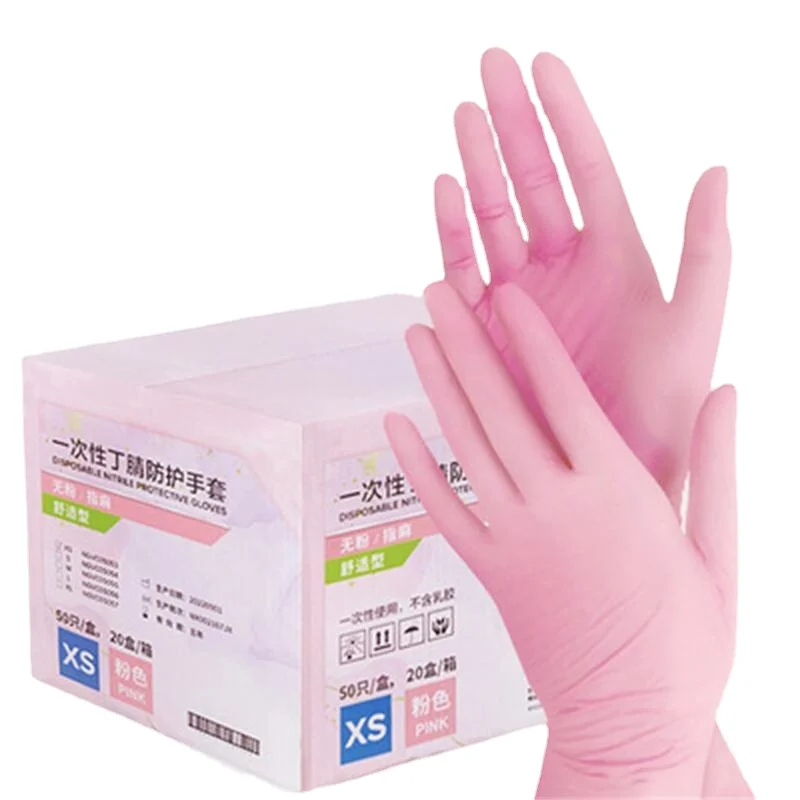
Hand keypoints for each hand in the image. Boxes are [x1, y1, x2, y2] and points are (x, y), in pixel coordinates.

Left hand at [386, 282, 736, 796]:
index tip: (507, 296)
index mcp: (617, 494)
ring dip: (437, 385)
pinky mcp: (489, 571)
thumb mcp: (720, 552)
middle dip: (466, 342)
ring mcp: (514, 539)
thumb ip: (716, 464)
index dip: (532, 339)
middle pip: (499, 407)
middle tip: (437, 292)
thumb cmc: (685, 644)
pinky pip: (444, 508)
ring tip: (417, 335)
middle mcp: (555, 507)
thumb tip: (725, 389)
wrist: (630, 722)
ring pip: (466, 446)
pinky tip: (396, 424)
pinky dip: (418, 464)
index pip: (564, 396)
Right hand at [436, 50, 730, 505]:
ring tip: (466, 117)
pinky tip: (447, 191)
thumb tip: (716, 169)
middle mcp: (562, 268)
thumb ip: (706, 251)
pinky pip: (462, 270)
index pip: (586, 169)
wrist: (612, 476)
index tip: (542, 65)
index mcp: (614, 257)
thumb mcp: (694, 328)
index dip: (565, 117)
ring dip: (478, 167)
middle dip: (512, 124)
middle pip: (532, 181)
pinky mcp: (484, 327)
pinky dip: (451, 232)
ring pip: (492, 216)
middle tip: (490, 68)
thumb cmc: (661, 410)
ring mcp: (520, 295)